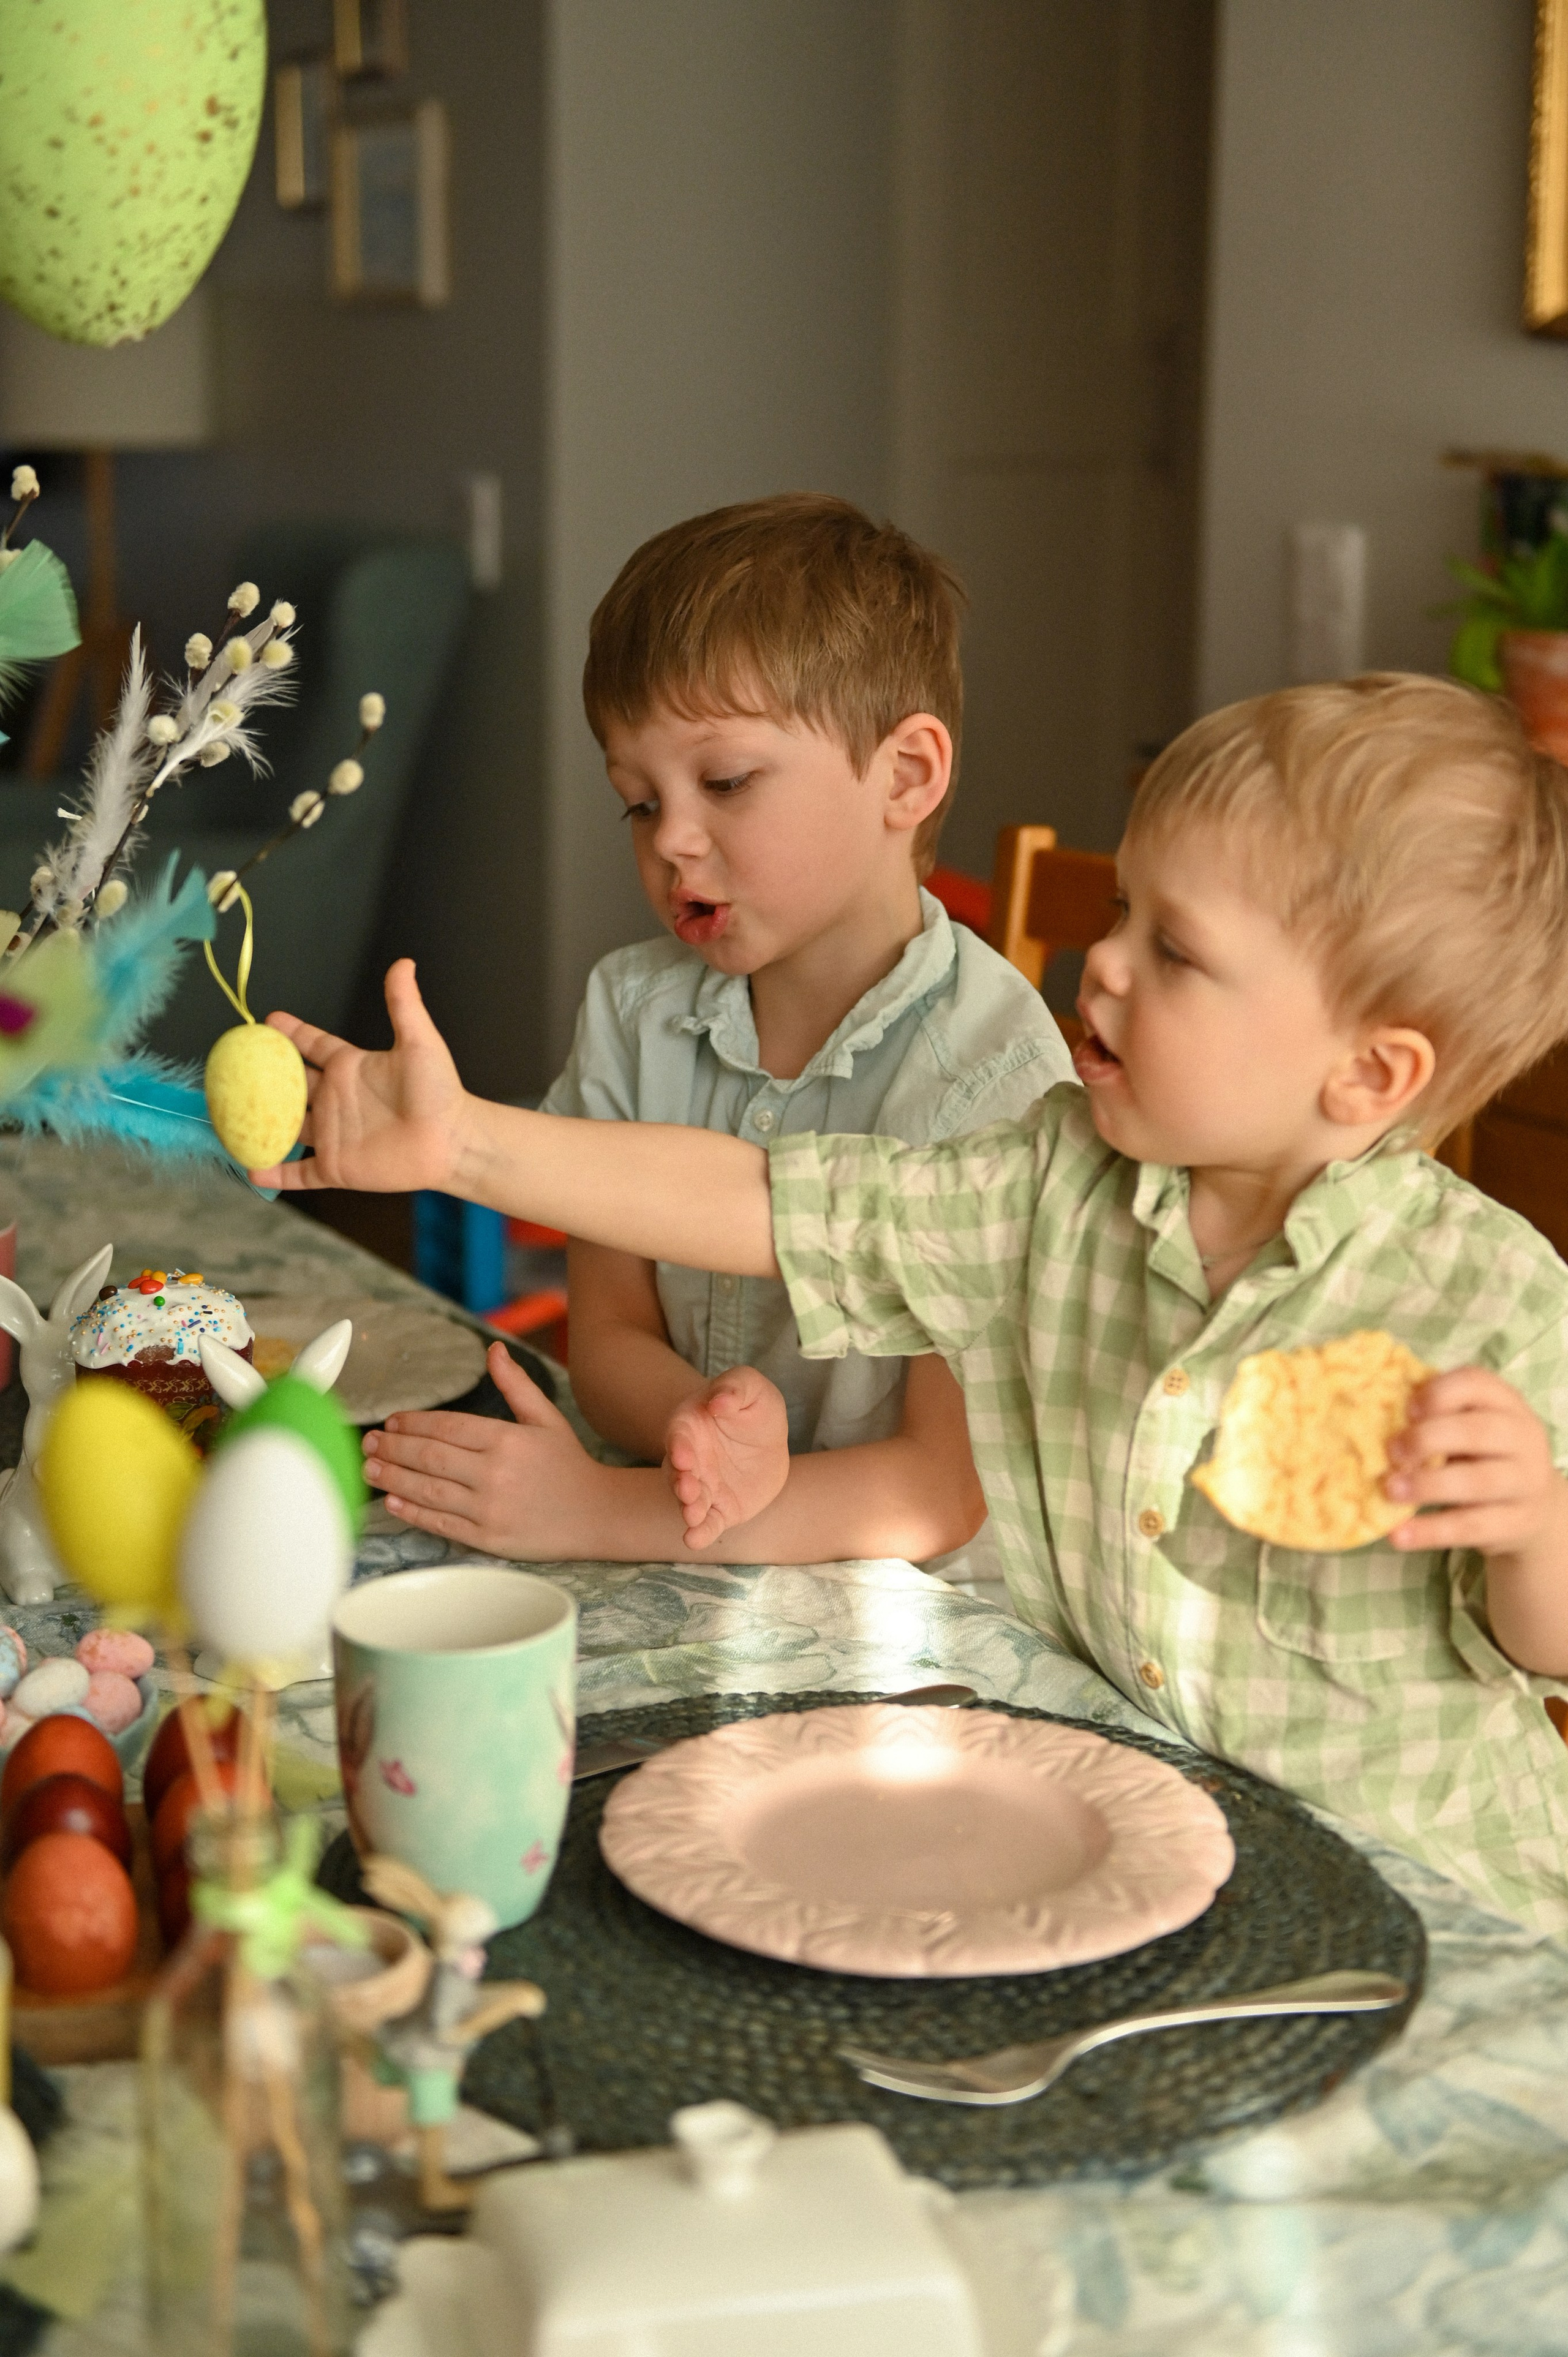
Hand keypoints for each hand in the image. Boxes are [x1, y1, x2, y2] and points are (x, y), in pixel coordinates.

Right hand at [253, 958, 468, 1191]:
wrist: (453, 1141)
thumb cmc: (441, 1092)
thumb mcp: (419, 1042)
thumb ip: (404, 1004)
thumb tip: (404, 962)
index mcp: (350, 1068)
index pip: (313, 1047)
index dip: (291, 1034)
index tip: (266, 1021)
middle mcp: (336, 1099)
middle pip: (289, 1086)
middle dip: (262, 1078)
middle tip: (231, 1066)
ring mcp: (333, 1134)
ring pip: (286, 1128)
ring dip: (258, 1124)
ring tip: (226, 1117)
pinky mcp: (337, 1166)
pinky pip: (299, 1173)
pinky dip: (274, 1174)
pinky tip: (252, 1170)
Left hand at [363, 1343, 610, 1556]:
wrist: (598, 1515)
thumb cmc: (569, 1464)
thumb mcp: (547, 1417)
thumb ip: (516, 1384)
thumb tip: (494, 1349)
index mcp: (507, 1439)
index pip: (447, 1427)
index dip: (413, 1423)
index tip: (391, 1422)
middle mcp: (495, 1472)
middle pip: (429, 1457)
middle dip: (392, 1449)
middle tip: (368, 1443)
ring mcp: (490, 1508)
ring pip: (428, 1490)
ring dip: (392, 1478)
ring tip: (368, 1469)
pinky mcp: (488, 1539)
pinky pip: (441, 1524)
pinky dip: (413, 1513)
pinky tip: (392, 1502)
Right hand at [664, 1366, 790, 1550]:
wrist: (766, 1438)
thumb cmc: (751, 1405)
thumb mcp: (750, 1386)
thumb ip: (734, 1387)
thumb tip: (720, 1402)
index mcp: (689, 1426)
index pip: (679, 1437)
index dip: (679, 1447)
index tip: (683, 1457)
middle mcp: (690, 1460)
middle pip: (678, 1474)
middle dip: (681, 1483)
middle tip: (688, 1491)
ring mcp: (703, 1486)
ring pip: (689, 1501)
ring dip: (688, 1509)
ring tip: (692, 1516)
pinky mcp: (719, 1509)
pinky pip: (707, 1523)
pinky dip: (700, 1533)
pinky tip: (695, 1540)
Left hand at [1385, 1367, 1566, 1555]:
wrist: (1535, 1506)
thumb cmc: (1483, 1454)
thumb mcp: (1469, 1426)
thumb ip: (1435, 1418)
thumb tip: (1370, 1417)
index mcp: (1505, 1403)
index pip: (1476, 1384)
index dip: (1437, 1394)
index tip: (1405, 1410)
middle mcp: (1523, 1437)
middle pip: (1477, 1431)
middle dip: (1427, 1439)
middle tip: (1391, 1452)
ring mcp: (1524, 1482)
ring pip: (1476, 1481)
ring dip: (1428, 1486)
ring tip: (1390, 1490)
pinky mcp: (1517, 1522)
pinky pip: (1471, 1526)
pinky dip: (1431, 1531)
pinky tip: (1399, 1534)